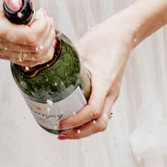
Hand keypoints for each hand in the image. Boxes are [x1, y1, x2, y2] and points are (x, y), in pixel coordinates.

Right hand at [0, 0, 57, 68]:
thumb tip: (14, 4)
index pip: (29, 37)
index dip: (43, 26)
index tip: (42, 12)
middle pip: (34, 48)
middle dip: (47, 31)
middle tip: (46, 18)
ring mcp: (1, 52)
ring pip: (37, 55)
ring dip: (48, 39)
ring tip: (46, 25)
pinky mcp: (9, 57)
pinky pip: (35, 61)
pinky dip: (45, 49)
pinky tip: (44, 35)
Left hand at [58, 19, 132, 139]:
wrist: (124, 33)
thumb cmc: (104, 38)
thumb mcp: (81, 47)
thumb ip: (63, 58)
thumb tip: (41, 62)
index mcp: (104, 82)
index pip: (92, 110)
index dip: (76, 120)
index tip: (60, 123)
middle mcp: (111, 91)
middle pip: (99, 124)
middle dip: (79, 133)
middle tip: (60, 133)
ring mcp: (112, 93)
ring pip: (102, 121)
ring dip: (85, 130)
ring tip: (66, 131)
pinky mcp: (111, 92)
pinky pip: (102, 112)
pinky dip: (89, 120)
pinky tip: (75, 118)